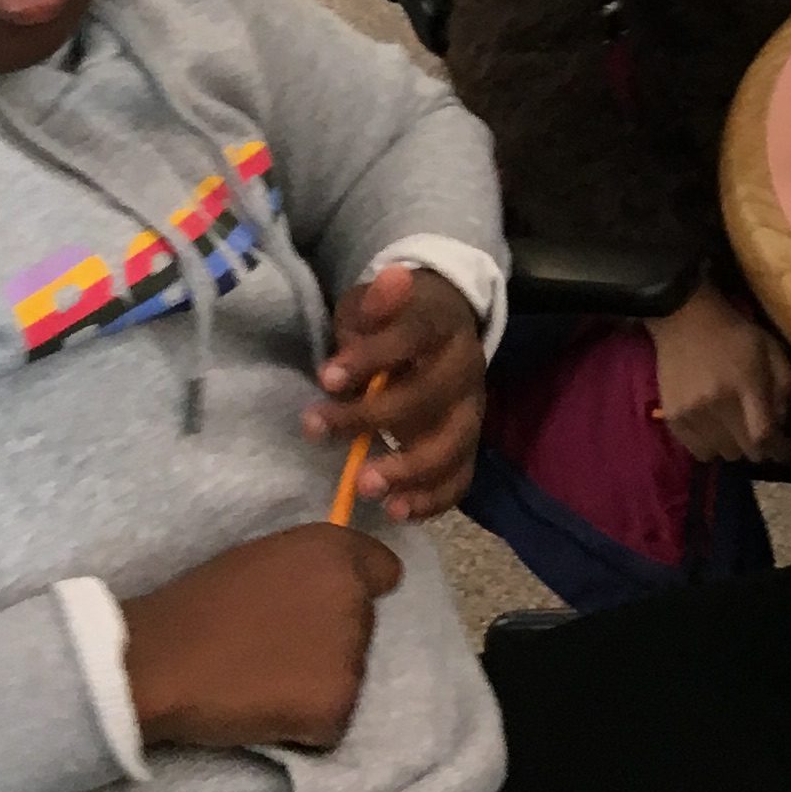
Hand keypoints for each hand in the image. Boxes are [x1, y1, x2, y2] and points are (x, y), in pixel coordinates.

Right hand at [120, 525, 400, 752]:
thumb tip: (340, 587)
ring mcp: (349, 652)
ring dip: (317, 685)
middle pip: (363, 629)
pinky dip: (304, 726)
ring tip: (263, 680)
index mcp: (334, 549)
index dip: (359, 592)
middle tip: (274, 651)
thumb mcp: (264, 559)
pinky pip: (331, 722)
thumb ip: (309, 569)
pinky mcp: (337, 705)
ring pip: (349, 677)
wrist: (160, 660)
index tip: (328, 613)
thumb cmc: (199, 606)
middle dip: (330, 643)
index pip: (385, 571)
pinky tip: (264, 710)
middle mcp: (353, 594)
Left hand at [305, 261, 483, 521]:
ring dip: (409, 470)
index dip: (372, 357)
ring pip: (453, 444)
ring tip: (364, 487)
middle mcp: (465, 367)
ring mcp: (471, 410)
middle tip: (320, 431)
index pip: (412, 336)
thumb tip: (390, 280)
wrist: (437, 331)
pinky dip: (433, 499)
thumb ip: (376, 303)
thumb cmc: (391, 322)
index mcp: (441, 324)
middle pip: (430, 396)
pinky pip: (461, 477)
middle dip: (373, 418)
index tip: (325, 377)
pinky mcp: (467, 445)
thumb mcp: (373, 303)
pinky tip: (397, 511)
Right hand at [648, 284, 790, 466]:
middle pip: (746, 452)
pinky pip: (700, 453)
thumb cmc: (734, 334)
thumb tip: (784, 423)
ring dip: (736, 447)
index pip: (765, 435)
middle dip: (762, 447)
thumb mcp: (771, 348)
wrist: (684, 320)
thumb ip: (785, 385)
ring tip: (737, 429)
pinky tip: (716, 429)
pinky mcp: (674, 420)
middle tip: (763, 434)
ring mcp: (692, 414)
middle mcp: (717, 403)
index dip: (782, 450)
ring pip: (724, 455)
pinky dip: (713, 447)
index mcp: (745, 383)